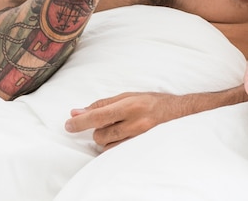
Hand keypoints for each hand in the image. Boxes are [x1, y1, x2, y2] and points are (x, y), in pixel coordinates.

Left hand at [64, 92, 181, 150]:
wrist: (180, 113)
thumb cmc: (153, 102)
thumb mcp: (130, 96)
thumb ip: (103, 104)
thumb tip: (76, 111)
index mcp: (131, 105)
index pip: (98, 115)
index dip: (80, 122)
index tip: (68, 124)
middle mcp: (135, 122)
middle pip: (100, 134)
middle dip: (98, 129)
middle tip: (109, 122)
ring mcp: (138, 138)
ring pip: (106, 145)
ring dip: (106, 138)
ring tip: (120, 128)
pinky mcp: (140, 148)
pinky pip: (116, 152)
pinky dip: (114, 145)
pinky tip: (123, 137)